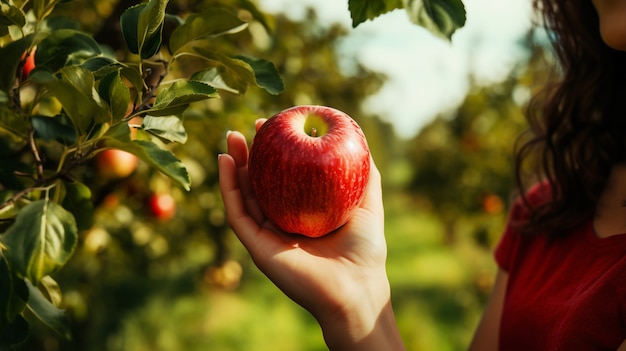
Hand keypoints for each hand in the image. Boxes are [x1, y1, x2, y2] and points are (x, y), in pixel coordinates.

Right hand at [218, 120, 403, 349]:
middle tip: (248, 128)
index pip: (283, 178)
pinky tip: (226, 163)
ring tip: (231, 137)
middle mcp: (282, 223)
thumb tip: (359, 140)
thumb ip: (365, 174)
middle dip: (251, 155)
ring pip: (243, 195)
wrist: (356, 287)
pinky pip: (237, 213)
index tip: (274, 126)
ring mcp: (267, 235)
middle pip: (259, 183)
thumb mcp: (367, 202)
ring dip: (234, 166)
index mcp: (303, 214)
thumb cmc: (366, 249)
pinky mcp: (256, 246)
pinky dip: (228, 187)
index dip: (276, 152)